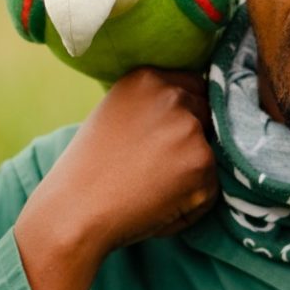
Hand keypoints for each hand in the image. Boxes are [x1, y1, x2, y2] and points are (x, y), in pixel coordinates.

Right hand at [14, 68, 216, 289]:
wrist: (75, 211)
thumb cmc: (89, 172)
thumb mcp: (116, 116)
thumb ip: (152, 108)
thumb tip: (193, 115)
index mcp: (147, 78)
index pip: (194, 87)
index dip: (188, 116)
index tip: (170, 141)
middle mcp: (171, 95)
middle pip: (208, 116)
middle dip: (194, 142)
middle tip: (156, 170)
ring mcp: (189, 127)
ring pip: (214, 152)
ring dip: (194, 174)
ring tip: (153, 189)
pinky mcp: (202, 160)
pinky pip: (213, 187)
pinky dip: (194, 203)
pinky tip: (159, 206)